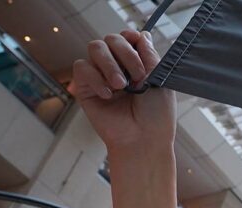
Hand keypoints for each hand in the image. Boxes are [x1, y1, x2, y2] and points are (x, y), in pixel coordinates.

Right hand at [72, 31, 174, 152]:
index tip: (139, 48)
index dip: (131, 38)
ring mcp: (100, 76)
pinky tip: (109, 95)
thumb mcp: (159, 81)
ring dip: (109, 64)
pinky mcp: (85, 88)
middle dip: (125, 53)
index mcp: (137, 65)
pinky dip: (95, 78)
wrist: (144, 140)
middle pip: (110, 39)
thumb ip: (150, 56)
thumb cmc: (156, 115)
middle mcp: (118, 67)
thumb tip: (143, 34)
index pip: (127, 37)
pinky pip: (81, 68)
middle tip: (138, 77)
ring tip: (121, 86)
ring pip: (95, 48)